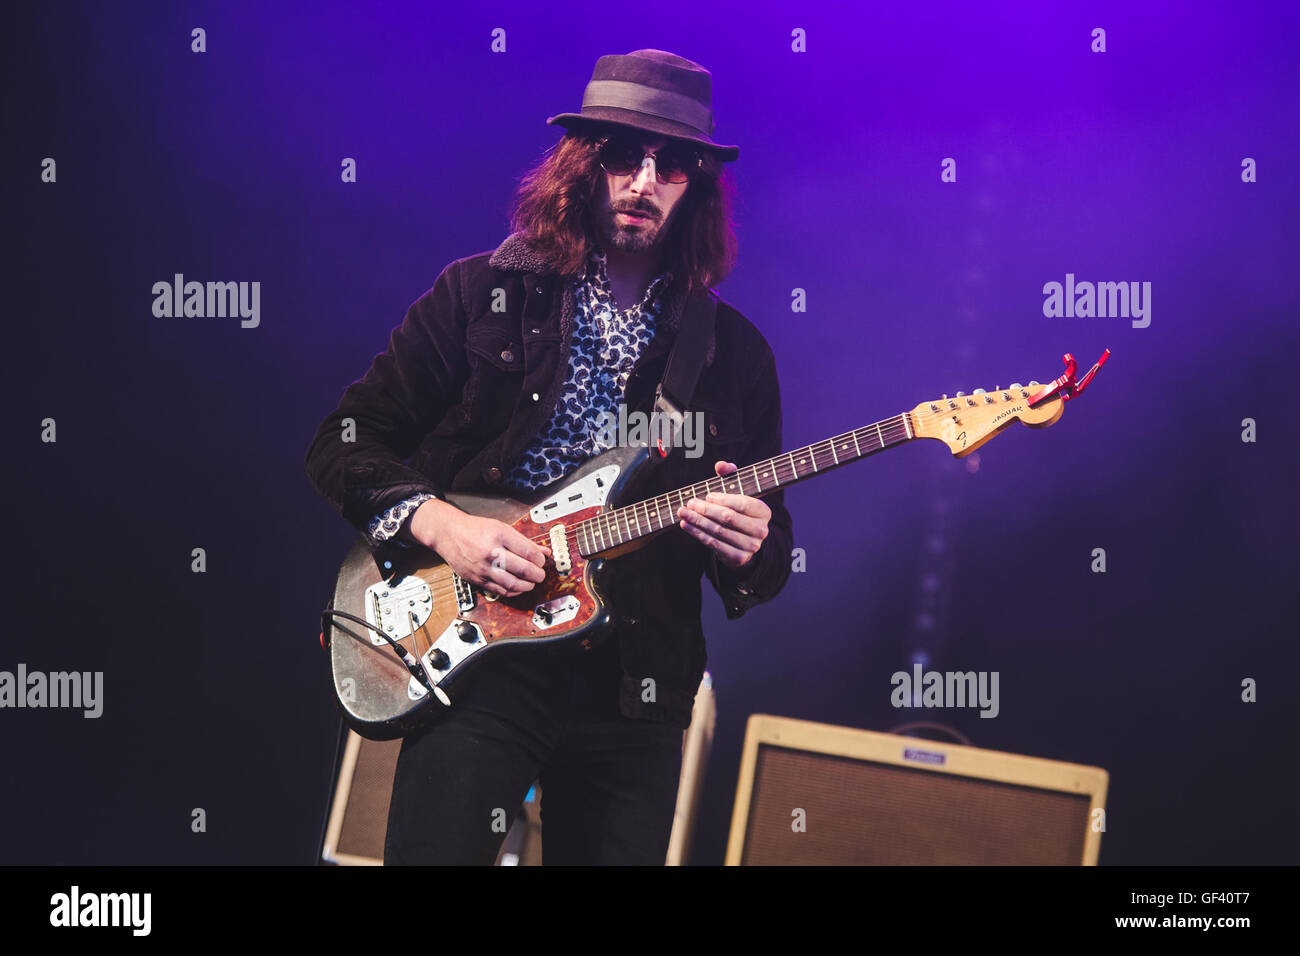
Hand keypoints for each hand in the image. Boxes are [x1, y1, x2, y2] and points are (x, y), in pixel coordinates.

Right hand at [409, 499, 549, 596]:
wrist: (449, 534)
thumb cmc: (474, 529)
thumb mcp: (501, 528)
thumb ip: (524, 541)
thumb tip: (543, 552)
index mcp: (499, 536)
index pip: (528, 552)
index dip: (540, 560)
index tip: (542, 560)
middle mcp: (491, 553)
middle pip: (523, 570)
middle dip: (538, 574)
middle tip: (541, 574)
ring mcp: (483, 568)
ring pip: (513, 584)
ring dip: (528, 586)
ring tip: (532, 582)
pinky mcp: (477, 580)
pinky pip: (500, 591)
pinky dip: (513, 592)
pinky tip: (518, 587)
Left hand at [677, 460, 770, 568]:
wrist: (744, 543)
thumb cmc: (739, 512)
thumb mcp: (738, 492)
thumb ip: (731, 475)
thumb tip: (720, 465)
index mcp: (764, 512)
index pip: (743, 504)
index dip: (724, 499)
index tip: (707, 496)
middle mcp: (761, 531)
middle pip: (729, 518)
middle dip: (706, 509)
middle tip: (690, 503)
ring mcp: (751, 546)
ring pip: (719, 531)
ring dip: (698, 521)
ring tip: (683, 512)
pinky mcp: (738, 558)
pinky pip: (714, 544)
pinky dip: (697, 534)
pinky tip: (686, 525)